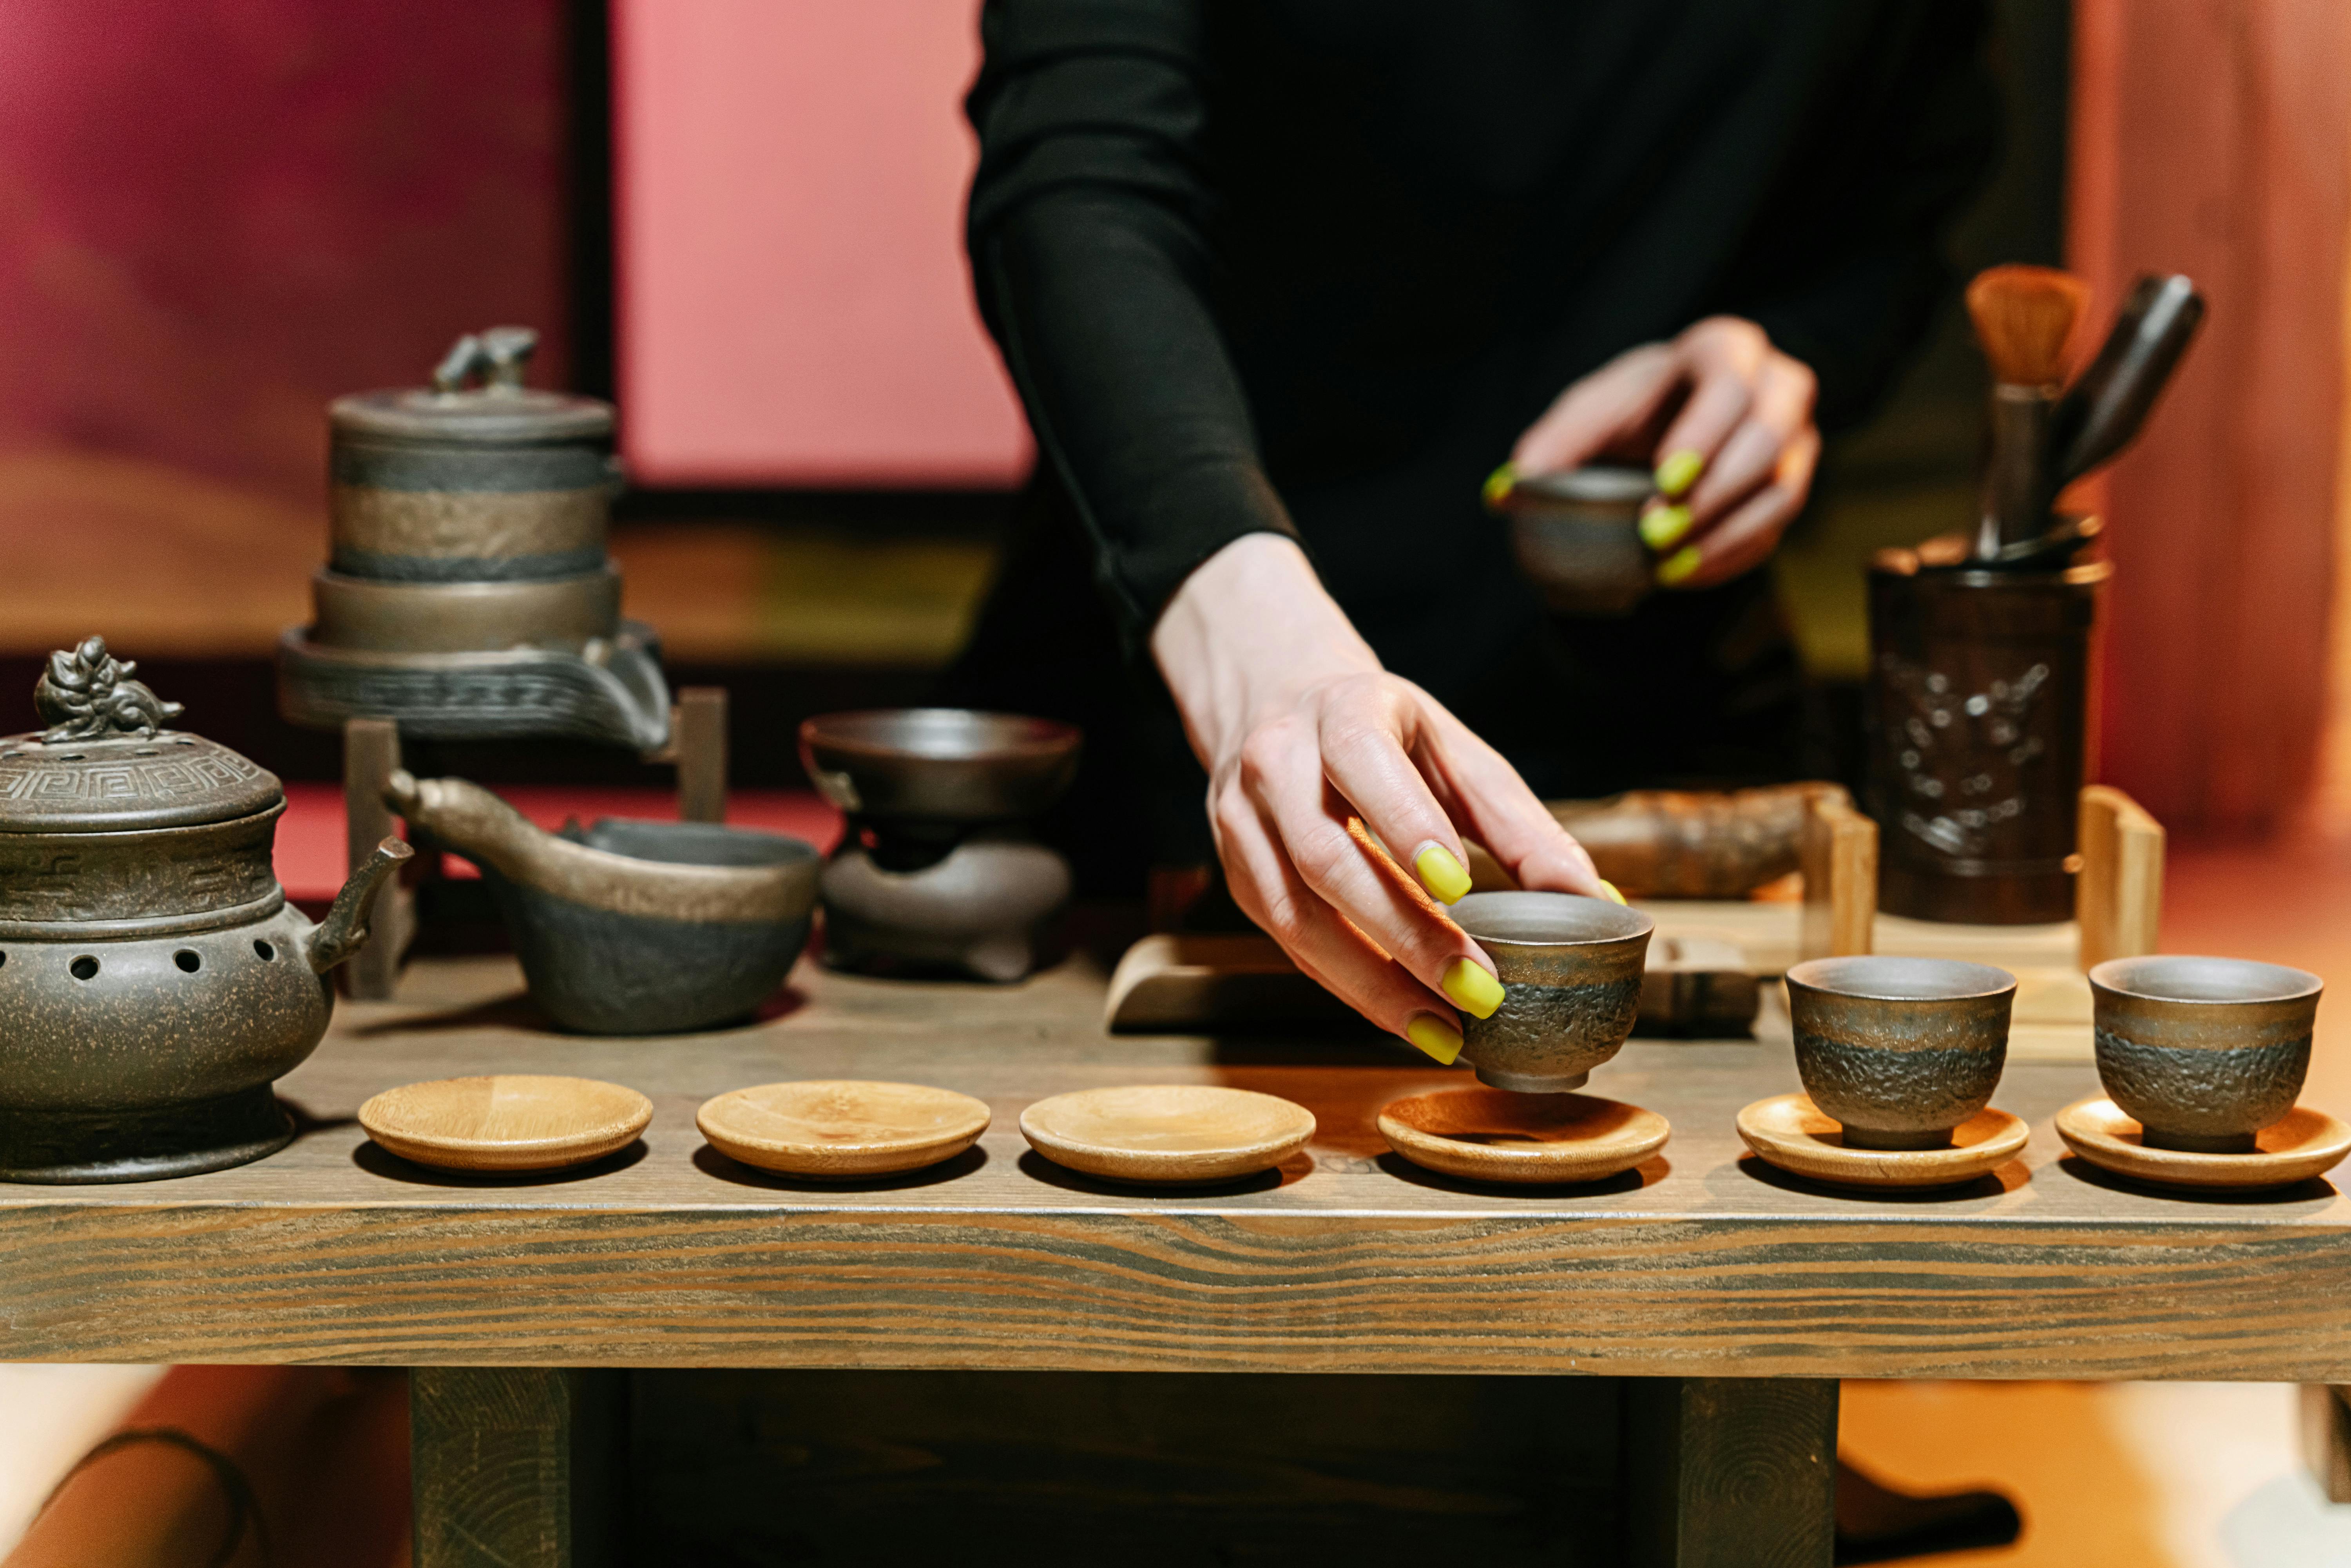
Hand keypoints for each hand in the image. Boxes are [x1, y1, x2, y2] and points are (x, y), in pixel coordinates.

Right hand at [1151, 534, 1611, 1062]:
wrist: (1273, 698)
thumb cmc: (1381, 729)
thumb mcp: (1453, 749)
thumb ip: (1517, 823)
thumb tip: (1592, 899)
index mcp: (1340, 713)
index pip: (1363, 764)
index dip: (1406, 826)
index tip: (1458, 888)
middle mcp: (1275, 763)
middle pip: (1325, 857)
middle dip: (1403, 932)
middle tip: (1476, 988)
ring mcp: (1242, 823)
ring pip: (1294, 914)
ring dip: (1371, 982)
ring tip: (1444, 1028)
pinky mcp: (1236, 873)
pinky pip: (1286, 941)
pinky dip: (1346, 985)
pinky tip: (1401, 1015)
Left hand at [1508, 316, 1820, 589]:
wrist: (1678, 417)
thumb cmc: (1634, 407)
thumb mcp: (1592, 410)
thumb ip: (1555, 442)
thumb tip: (1507, 489)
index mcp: (1726, 349)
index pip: (1730, 385)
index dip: (1702, 435)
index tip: (1663, 481)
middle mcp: (1777, 388)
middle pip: (1766, 439)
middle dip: (1711, 494)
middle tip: (1653, 534)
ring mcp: (1797, 438)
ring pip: (1781, 490)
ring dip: (1723, 535)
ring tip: (1665, 568)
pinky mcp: (1792, 485)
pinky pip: (1775, 527)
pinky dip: (1729, 557)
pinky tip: (1682, 576)